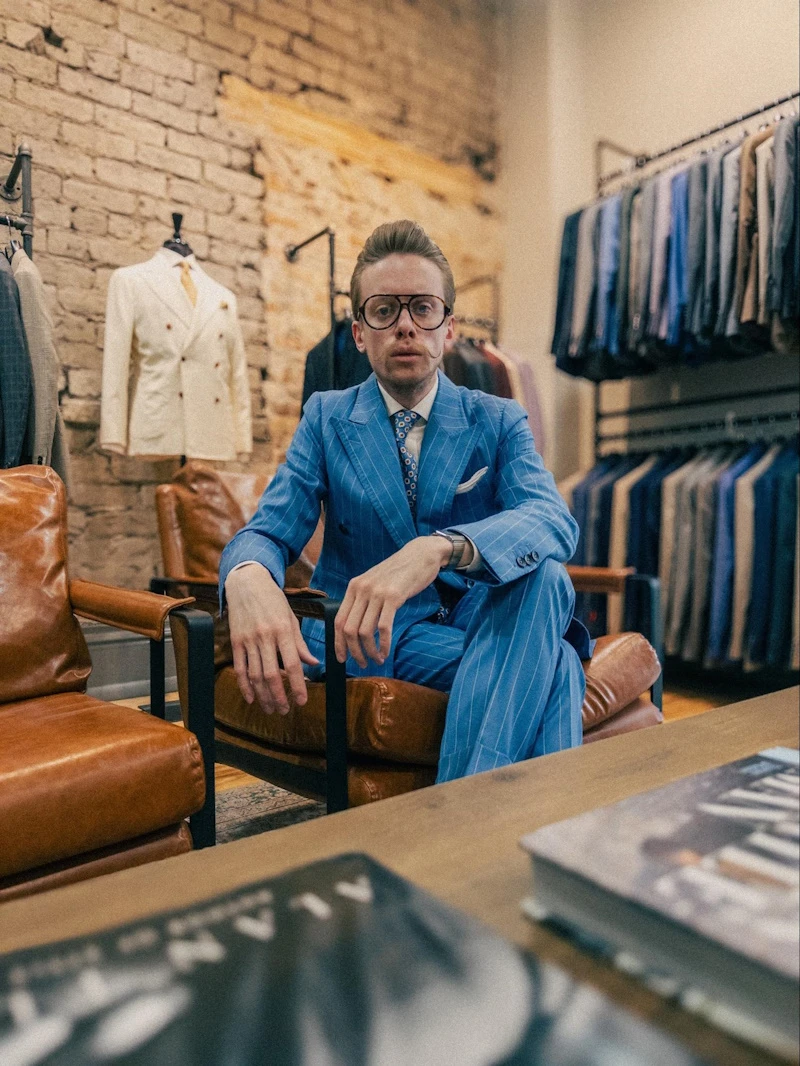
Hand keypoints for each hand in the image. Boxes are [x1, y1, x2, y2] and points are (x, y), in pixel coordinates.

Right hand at [225, 564, 318, 714]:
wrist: (247, 582)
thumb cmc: (273, 600)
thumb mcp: (291, 617)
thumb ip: (300, 643)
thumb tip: (313, 663)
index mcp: (283, 630)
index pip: (292, 664)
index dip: (297, 685)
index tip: (302, 701)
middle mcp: (265, 636)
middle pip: (271, 674)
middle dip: (279, 696)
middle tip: (285, 711)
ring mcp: (248, 639)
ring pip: (255, 675)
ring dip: (263, 695)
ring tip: (270, 708)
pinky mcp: (235, 641)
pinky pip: (240, 668)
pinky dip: (244, 685)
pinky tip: (251, 698)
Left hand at [334, 536, 452, 666]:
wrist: (421, 554)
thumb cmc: (400, 572)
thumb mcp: (375, 582)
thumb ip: (364, 600)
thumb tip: (357, 628)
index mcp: (354, 587)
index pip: (339, 621)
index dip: (338, 643)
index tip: (343, 658)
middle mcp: (362, 589)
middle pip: (349, 630)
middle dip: (354, 652)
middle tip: (363, 663)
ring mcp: (377, 593)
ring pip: (365, 632)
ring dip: (370, 651)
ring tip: (377, 659)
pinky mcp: (394, 596)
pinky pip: (384, 627)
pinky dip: (384, 644)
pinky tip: (387, 651)